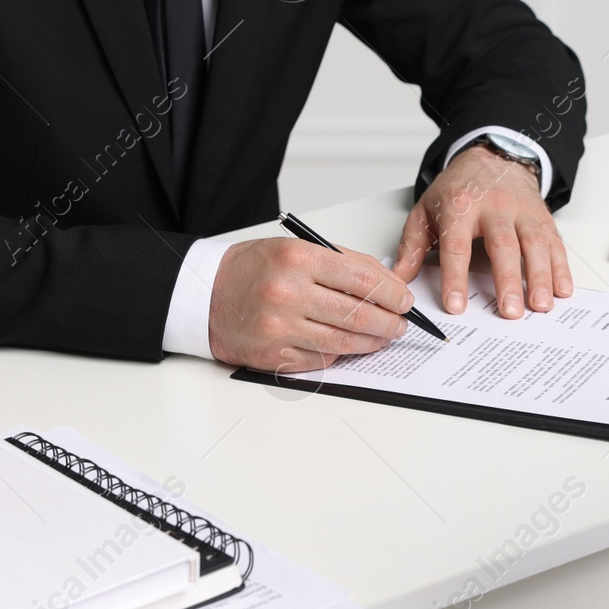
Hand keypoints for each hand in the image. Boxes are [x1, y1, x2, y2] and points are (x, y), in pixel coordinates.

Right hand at [207, 237, 414, 372]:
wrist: (204, 294)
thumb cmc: (251, 269)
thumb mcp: (297, 249)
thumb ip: (342, 263)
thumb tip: (387, 283)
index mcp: (298, 260)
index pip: (363, 280)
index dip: (392, 293)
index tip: (404, 300)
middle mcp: (288, 294)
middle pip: (358, 314)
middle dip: (389, 322)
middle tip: (400, 324)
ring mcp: (280, 328)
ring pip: (344, 342)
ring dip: (372, 342)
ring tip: (383, 337)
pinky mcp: (273, 355)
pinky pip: (320, 359)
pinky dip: (340, 353)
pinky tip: (348, 345)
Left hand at [394, 144, 573, 318]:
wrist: (492, 156)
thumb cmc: (459, 188)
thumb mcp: (426, 210)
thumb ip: (411, 245)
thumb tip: (398, 278)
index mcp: (460, 207)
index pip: (456, 246)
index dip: (455, 277)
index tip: (455, 305)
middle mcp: (495, 208)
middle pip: (503, 245)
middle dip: (507, 280)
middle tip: (509, 311)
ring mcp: (522, 212)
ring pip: (534, 244)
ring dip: (540, 276)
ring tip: (540, 305)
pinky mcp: (542, 218)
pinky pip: (554, 242)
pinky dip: (561, 267)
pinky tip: (562, 289)